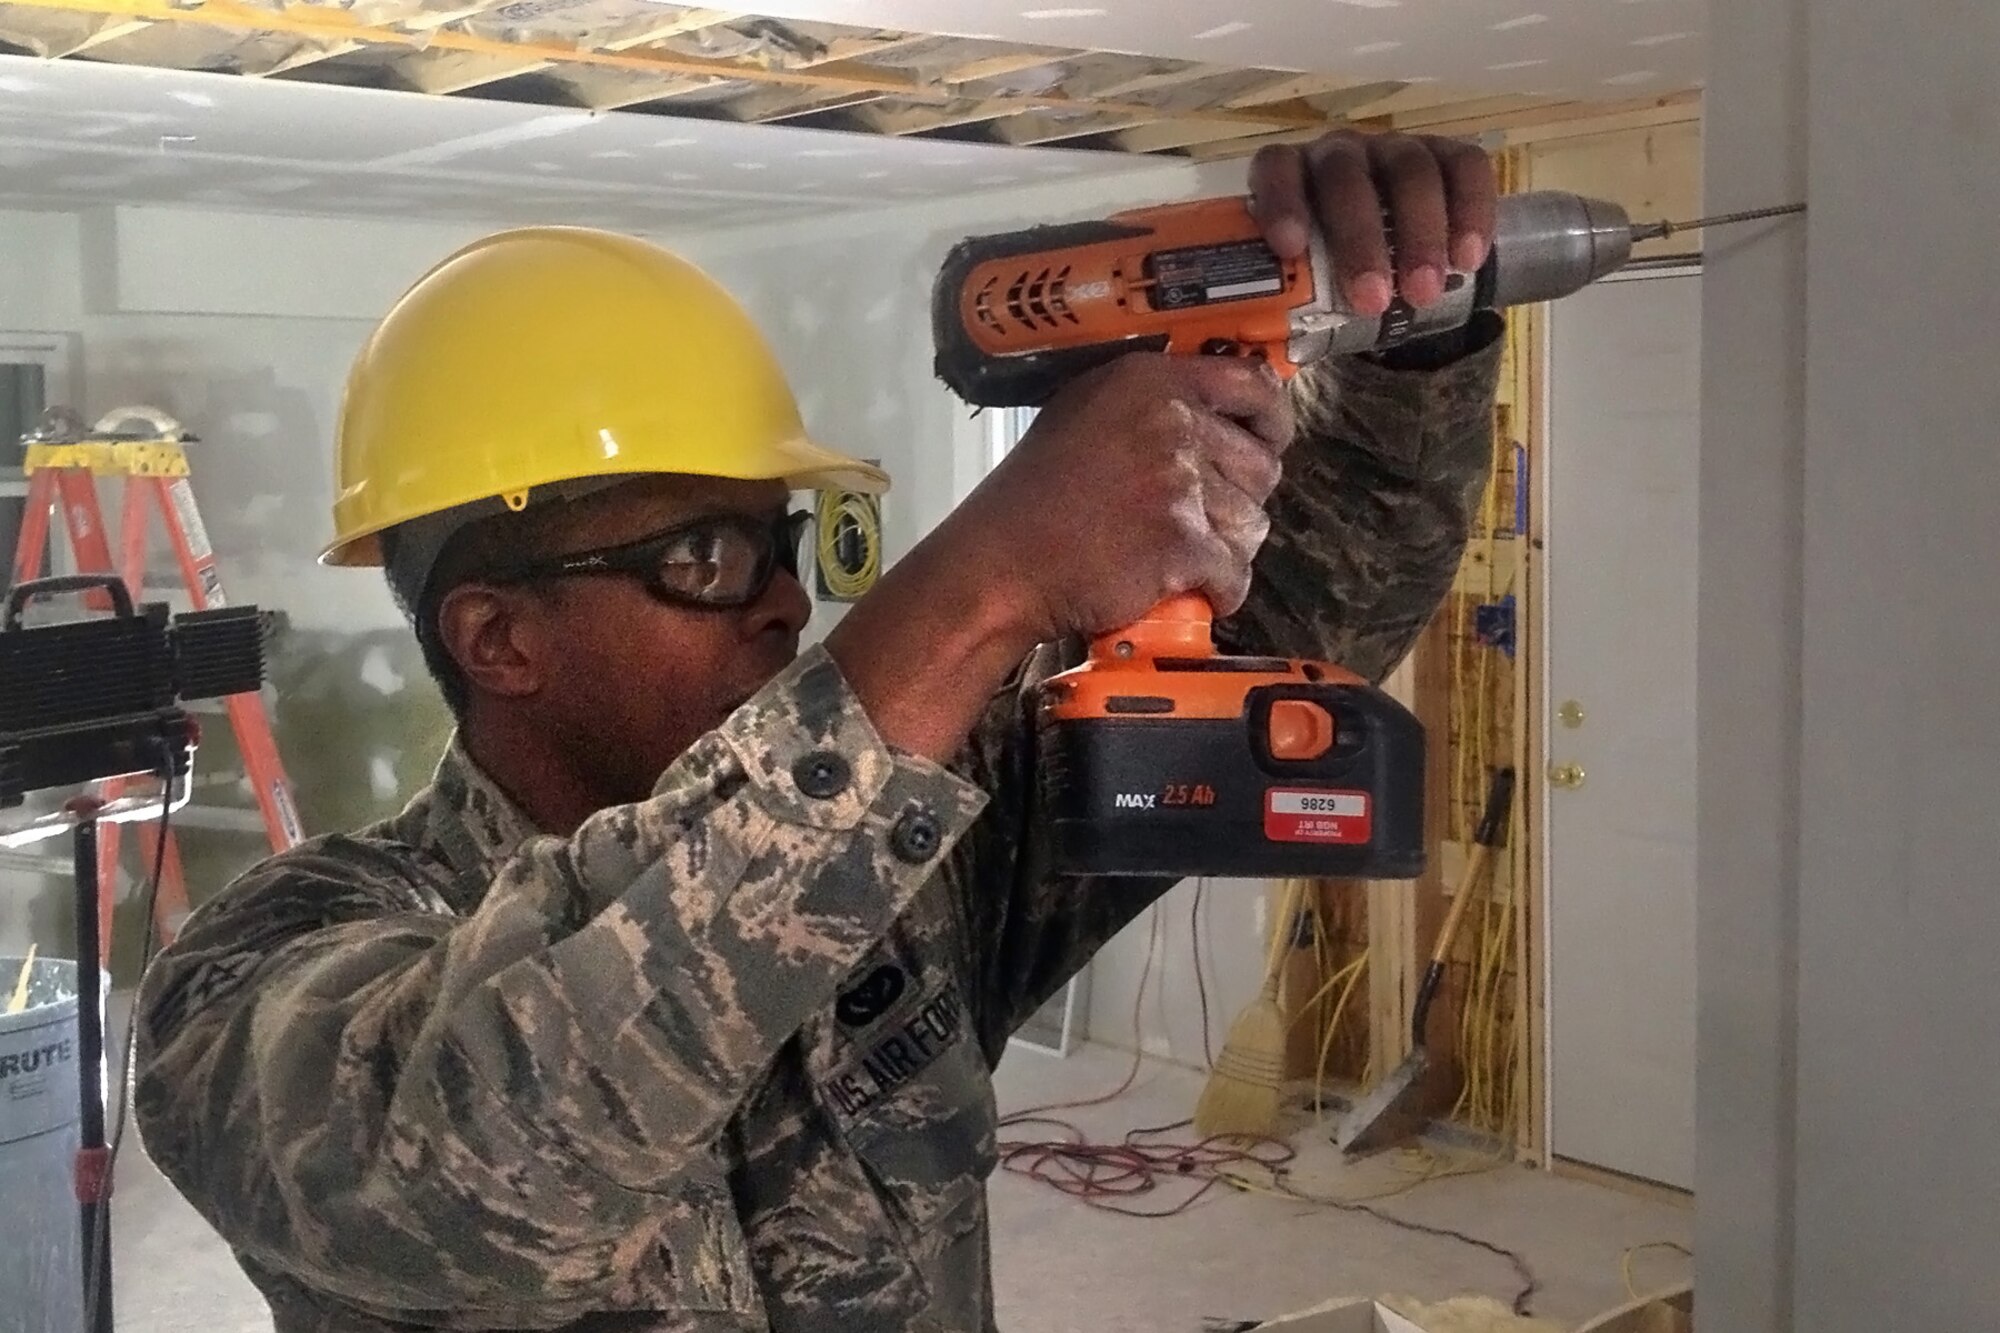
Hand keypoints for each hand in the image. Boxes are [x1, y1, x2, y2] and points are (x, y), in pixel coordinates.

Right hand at [825, 355, 1289, 759]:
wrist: (1001, 565)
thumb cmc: (1033, 501)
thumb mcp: (1085, 415)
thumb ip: (1150, 405)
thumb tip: (1213, 414)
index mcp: (1150, 381)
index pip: (1251, 384)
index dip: (1271, 418)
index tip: (1269, 439)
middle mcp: (1171, 423)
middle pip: (1260, 465)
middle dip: (1238, 501)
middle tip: (1200, 520)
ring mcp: (1180, 483)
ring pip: (1252, 524)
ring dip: (1226, 549)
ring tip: (1182, 558)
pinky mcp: (1183, 544)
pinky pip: (1235, 573)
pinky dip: (1219, 591)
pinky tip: (1189, 591)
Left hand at [1249, 129, 1496, 316]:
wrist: (1390, 267)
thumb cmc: (1332, 282)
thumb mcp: (1304, 293)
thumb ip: (1285, 310)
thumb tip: (1261, 364)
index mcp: (1292, 178)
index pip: (1276, 168)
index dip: (1280, 201)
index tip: (1289, 249)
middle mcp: (1341, 155)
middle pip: (1346, 177)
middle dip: (1360, 240)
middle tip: (1373, 301)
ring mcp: (1395, 150)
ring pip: (1409, 171)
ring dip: (1419, 234)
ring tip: (1424, 294)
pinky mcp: (1448, 156)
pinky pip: (1465, 168)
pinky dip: (1470, 211)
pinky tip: (1470, 260)